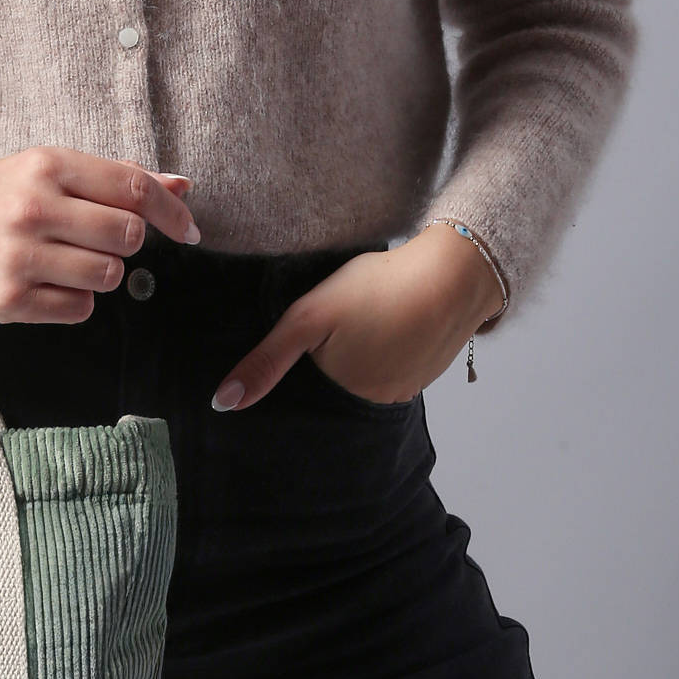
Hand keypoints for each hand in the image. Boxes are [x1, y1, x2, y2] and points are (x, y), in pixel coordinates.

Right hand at [0, 145, 197, 328]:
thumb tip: (181, 186)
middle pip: (128, 235)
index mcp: (46, 165)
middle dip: (125, 242)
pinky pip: (81, 309)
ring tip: (67, 260)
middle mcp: (33, 207)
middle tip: (98, 239)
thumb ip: (112, 179)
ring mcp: (20, 257)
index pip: (134, 188)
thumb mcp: (44, 170)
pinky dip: (75, 299)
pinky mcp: (10, 300)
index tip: (187, 228)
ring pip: (109, 275)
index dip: (173, 210)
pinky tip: (47, 282)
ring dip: (102, 272)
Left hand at [210, 223, 505, 410]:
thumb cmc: (377, 290)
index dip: (296, 371)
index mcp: (344, 397)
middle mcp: (375, 405)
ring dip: (356, 359)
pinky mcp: (425, 371)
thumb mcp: (309, 317)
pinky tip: (383, 326)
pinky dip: (383, 352)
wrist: (454, 274)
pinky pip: (391, 369)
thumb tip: (223, 404)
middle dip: (325, 367)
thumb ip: (267, 360)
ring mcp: (405, 390)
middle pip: (334, 389)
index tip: (299, 344)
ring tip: (357, 325)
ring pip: (363, 379)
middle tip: (333, 327)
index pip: (304, 395)